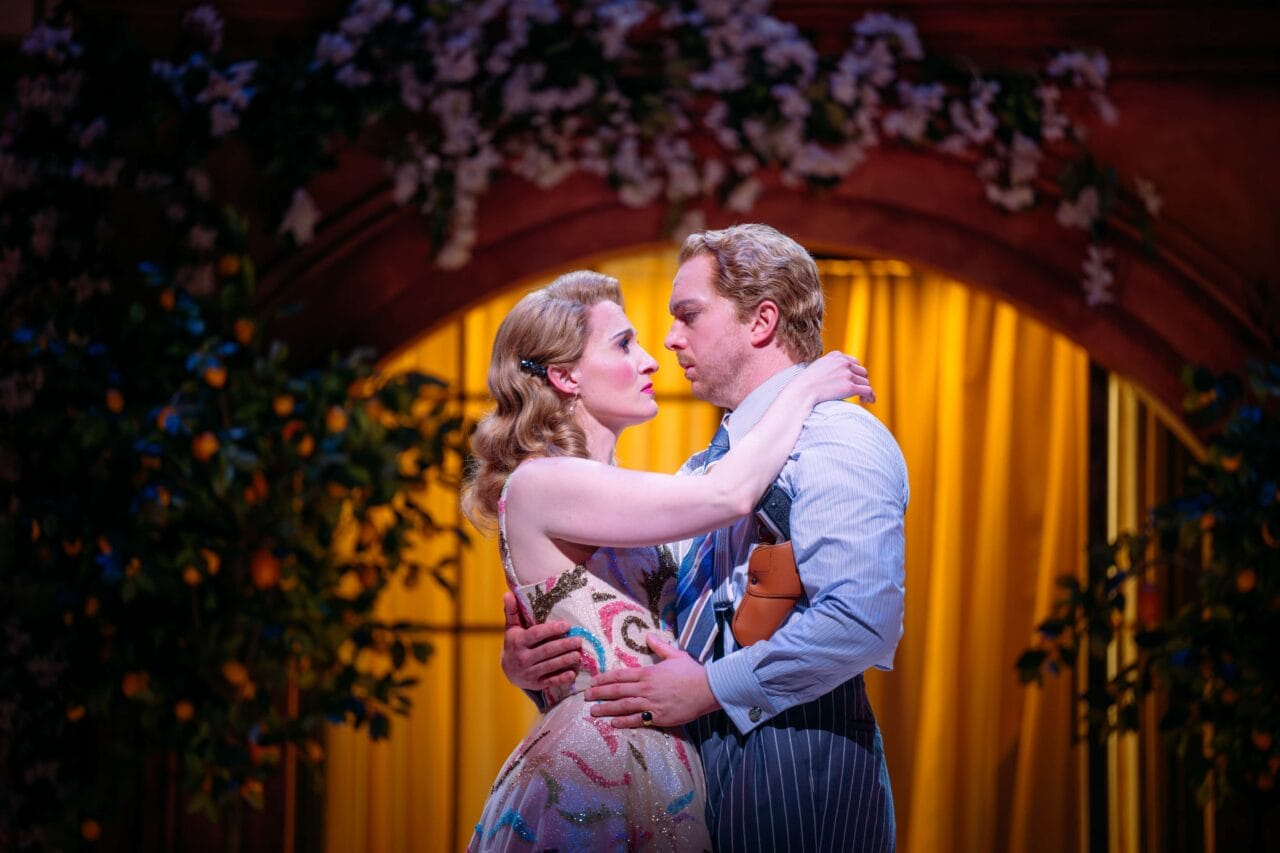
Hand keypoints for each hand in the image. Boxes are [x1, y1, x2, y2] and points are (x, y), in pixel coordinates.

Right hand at [500, 590, 581, 690]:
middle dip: (564, 645)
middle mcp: (522, 658)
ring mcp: (529, 672)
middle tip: (579, 640)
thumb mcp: (512, 628)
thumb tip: (507, 593)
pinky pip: (550, 681)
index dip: (552, 630)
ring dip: (565, 660)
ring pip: (550, 666)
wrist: (508, 670)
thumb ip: (512, 611)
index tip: (567, 625)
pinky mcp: (536, 684)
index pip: (536, 634)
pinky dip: (562, 678)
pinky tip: (572, 673)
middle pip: (547, 650)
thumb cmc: (515, 643)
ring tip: (578, 654)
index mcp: (518, 642)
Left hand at [584, 634, 719, 727]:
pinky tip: (613, 723)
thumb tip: (648, 636)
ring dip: (606, 708)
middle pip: (618, 690)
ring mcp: (651, 703)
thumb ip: (659, 647)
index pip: (621, 675)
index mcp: (648, 672)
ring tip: (593, 711)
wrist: (708, 689)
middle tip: (586, 697)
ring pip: (623, 705)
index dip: (605, 678)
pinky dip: (624, 721)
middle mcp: (646, 688)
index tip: (593, 681)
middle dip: (600, 693)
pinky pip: (637, 720)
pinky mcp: (658, 717)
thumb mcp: (675, 655)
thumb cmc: (692, 672)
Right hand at [799, 351, 874, 404]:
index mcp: (836, 355)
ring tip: (864, 399)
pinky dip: (870, 396)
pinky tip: (867, 402)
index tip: (854, 382)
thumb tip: (839, 377)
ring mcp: (847, 374)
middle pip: (862, 372)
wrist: (802, 391)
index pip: (854, 363)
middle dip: (862, 382)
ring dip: (866, 390)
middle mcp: (844, 363)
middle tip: (860, 392)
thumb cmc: (806, 383)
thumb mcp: (818, 367)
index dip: (856, 373)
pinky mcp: (850, 387)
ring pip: (865, 382)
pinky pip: (867, 390)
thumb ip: (830, 367)